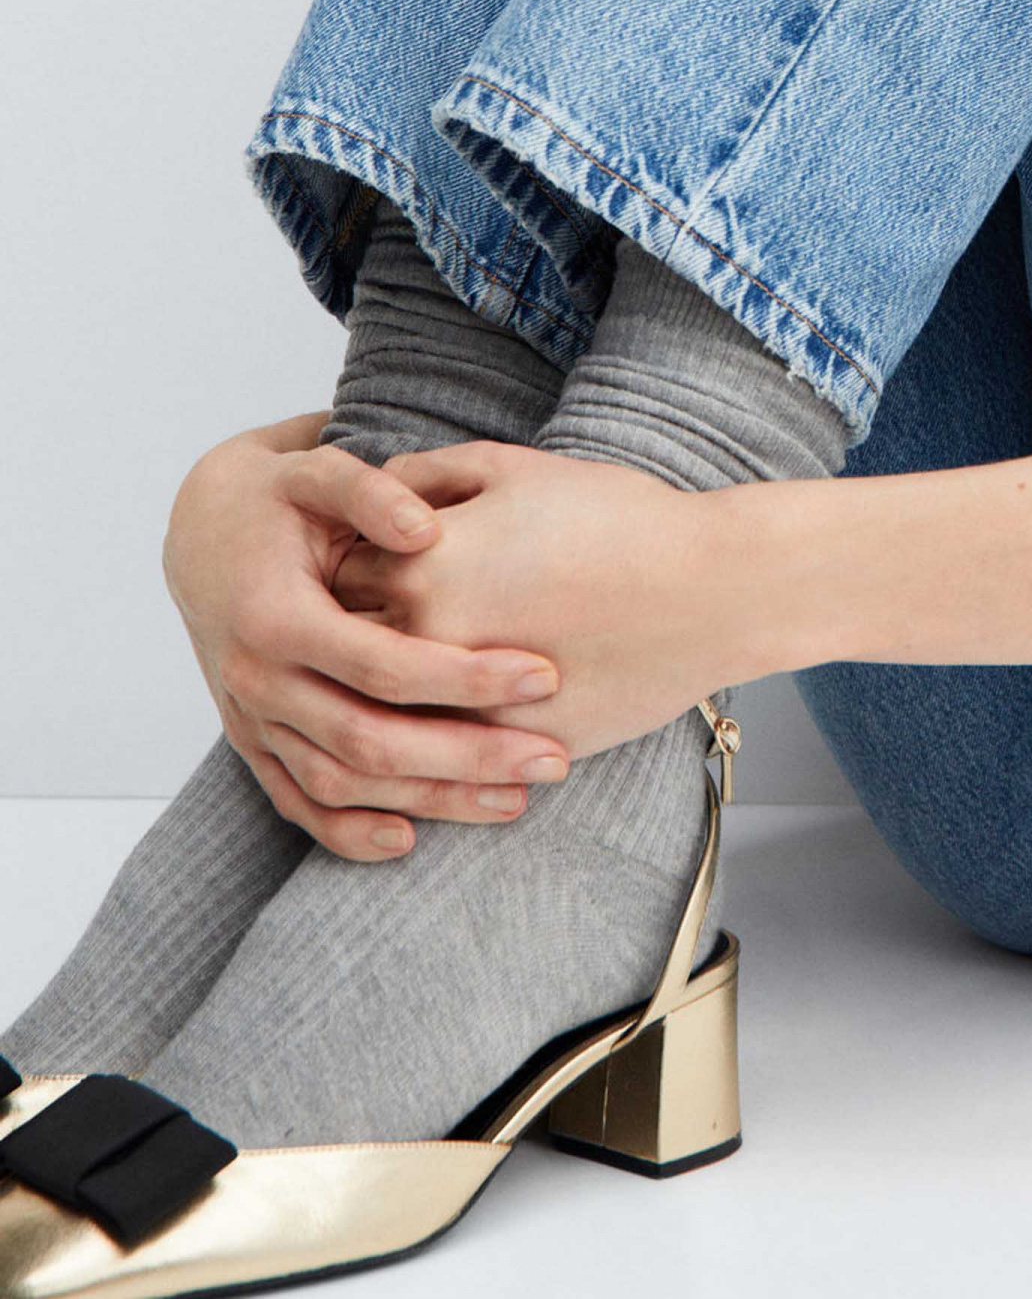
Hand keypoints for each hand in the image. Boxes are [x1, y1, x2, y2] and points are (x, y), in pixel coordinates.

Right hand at [163, 413, 573, 860]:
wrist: (199, 530)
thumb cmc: (277, 496)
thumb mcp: (315, 473)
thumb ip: (370, 494)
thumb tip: (429, 529)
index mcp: (276, 617)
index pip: (382, 666)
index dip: (465, 676)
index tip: (545, 674)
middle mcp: (257, 680)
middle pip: (369, 741)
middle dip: (467, 757)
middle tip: (552, 760)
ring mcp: (251, 719)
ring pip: (342, 784)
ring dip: (429, 799)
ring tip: (515, 799)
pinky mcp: (251, 741)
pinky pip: (296, 803)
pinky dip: (348, 832)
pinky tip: (411, 839)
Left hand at [331, 442, 774, 759]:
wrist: (709, 589)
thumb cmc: (618, 518)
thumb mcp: (516, 467)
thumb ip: (432, 472)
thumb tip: (380, 489)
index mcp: (420, 563)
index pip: (335, 572)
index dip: (343, 564)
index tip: (353, 559)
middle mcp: (426, 641)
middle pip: (348, 650)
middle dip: (350, 635)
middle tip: (361, 622)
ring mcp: (465, 706)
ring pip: (388, 716)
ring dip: (386, 700)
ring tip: (407, 675)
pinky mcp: (509, 749)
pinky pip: (447, 757)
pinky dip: (441, 742)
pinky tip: (455, 720)